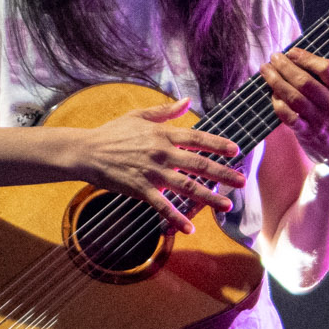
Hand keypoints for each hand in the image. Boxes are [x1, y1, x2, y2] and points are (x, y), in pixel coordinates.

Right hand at [75, 98, 242, 233]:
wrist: (86, 151)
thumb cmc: (112, 133)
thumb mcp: (138, 115)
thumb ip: (165, 110)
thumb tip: (186, 100)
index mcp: (163, 134)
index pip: (197, 138)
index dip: (218, 144)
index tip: (236, 150)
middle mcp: (162, 152)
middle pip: (199, 164)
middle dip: (223, 174)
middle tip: (242, 182)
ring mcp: (152, 172)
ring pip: (186, 186)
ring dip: (209, 197)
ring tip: (227, 206)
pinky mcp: (140, 189)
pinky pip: (162, 205)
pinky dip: (176, 217)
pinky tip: (190, 228)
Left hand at [259, 48, 328, 173]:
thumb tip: (298, 57)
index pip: (328, 69)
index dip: (307, 58)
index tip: (292, 52)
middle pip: (305, 82)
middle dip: (285, 67)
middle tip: (273, 58)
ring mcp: (320, 121)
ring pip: (294, 97)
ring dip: (276, 81)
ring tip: (266, 71)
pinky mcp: (307, 134)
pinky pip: (287, 116)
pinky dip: (277, 103)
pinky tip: (272, 95)